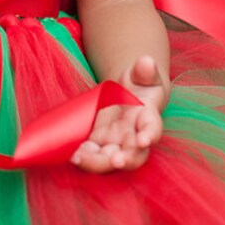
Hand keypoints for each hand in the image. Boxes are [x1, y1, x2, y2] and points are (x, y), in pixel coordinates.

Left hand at [70, 55, 167, 172]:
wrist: (129, 93)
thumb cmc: (140, 83)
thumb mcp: (143, 73)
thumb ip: (145, 70)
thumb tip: (146, 62)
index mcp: (148, 118)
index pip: (153, 129)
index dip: (150, 136)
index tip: (143, 141)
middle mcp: (135, 136)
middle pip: (133, 155)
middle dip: (124, 160)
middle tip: (114, 161)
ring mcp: (118, 143)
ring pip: (110, 160)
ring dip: (96, 162)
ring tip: (79, 158)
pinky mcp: (100, 143)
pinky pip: (92, 154)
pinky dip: (84, 157)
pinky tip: (71, 155)